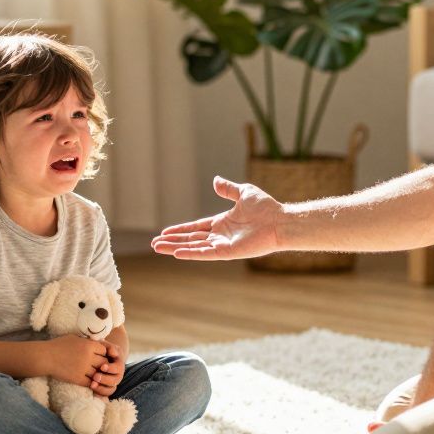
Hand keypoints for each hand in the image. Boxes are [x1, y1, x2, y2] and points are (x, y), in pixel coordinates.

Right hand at [45, 335, 107, 386]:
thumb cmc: (58, 345)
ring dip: (96, 373)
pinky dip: (90, 381)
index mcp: (88, 345)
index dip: (101, 353)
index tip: (97, 354)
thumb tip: (96, 343)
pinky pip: (90, 382)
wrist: (45, 357)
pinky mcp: (78, 379)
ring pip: (98, 373)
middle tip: (96, 364)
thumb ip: (87, 341)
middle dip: (101, 363)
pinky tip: (86, 379)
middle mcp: (88, 357)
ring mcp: (84, 369)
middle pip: (104, 362)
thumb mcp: (74, 338)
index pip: (104, 350)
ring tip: (91, 372)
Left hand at [89, 341, 125, 397]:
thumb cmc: (101, 350)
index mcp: (118, 364)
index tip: (102, 366)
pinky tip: (92, 393)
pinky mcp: (105, 388)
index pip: (117, 368)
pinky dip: (100, 395)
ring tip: (92, 385)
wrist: (98, 357)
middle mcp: (117, 375)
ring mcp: (112, 383)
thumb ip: (109, 347)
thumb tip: (114, 353)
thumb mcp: (105, 346)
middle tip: (95, 376)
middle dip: (105, 379)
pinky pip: (105, 395)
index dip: (111, 368)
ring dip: (102, 388)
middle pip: (115, 380)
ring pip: (111, 389)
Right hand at [151, 176, 283, 259]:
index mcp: (222, 223)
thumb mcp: (243, 193)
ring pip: (194, 247)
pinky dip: (191, 253)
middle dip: (172, 241)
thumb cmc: (266, 207)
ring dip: (176, 247)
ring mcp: (223, 245)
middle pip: (191, 239)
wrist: (279, 220)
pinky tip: (177, 253)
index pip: (196, 227)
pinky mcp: (228, 252)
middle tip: (154, 244)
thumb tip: (215, 180)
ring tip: (158, 248)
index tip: (165, 232)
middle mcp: (220, 235)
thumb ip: (228, 189)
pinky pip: (206, 253)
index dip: (180, 230)